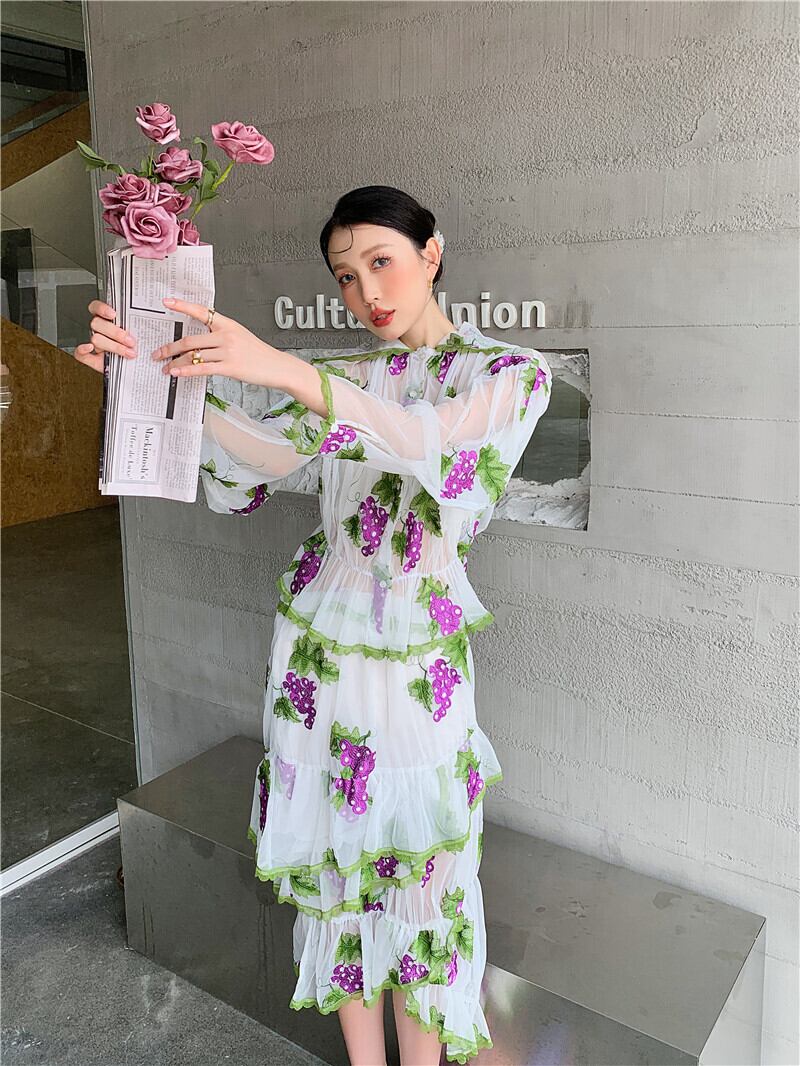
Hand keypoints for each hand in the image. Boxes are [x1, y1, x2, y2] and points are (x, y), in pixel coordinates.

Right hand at [75, 300, 137, 373]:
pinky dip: (83, 350)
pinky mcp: (92, 358)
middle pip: (97, 324)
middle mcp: (100, 330)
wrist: (139, 367)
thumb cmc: (140, 346)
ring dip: (113, 346)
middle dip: (115, 333)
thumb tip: (160, 307)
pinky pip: (79, 353)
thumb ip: (142, 322)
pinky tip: (93, 350)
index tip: (114, 314)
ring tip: (129, 353)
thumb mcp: (142, 332)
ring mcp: (96, 344)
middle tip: (131, 341)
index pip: (96, 307)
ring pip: (95, 339)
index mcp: (108, 320)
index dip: (102, 308)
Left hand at [151, 297, 277, 385]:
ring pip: (194, 356)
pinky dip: (187, 371)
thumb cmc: (259, 353)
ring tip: (165, 367)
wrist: (277, 366)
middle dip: (170, 348)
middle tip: (158, 353)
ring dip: (176, 362)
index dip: (183, 305)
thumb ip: (221, 335)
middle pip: (191, 340)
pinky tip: (177, 373)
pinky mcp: (230, 367)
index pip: (202, 311)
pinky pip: (203, 369)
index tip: (167, 302)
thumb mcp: (241, 336)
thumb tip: (200, 341)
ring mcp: (228, 351)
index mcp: (228, 324)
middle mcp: (227, 335)